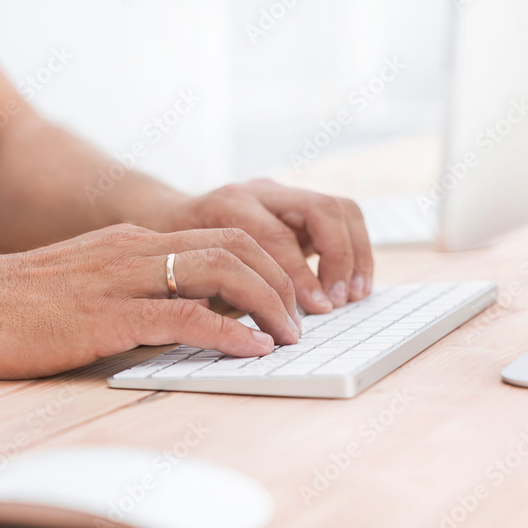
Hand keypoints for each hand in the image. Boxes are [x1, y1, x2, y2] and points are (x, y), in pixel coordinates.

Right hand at [0, 224, 300, 378]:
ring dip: (269, 303)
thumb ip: (127, 292)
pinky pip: (183, 315)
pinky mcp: (105, 316)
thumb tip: (175, 320)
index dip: (266, 264)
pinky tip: (251, 349)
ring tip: (290, 335)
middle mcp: (132, 250)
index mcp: (129, 242)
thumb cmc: (11, 304)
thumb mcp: (81, 285)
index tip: (288, 298)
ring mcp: (120, 280)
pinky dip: (229, 331)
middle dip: (282, 279)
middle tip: (303, 317)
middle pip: (234, 245)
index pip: (219, 237)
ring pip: (219, 272)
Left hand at [170, 179, 373, 312]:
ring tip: (355, 295)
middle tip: (339, 302)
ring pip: (338, 209)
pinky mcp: (301, 206)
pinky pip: (342, 219)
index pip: (276, 237)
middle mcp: (261, 192)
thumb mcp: (186, 271)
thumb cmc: (177, 254)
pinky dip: (355, 251)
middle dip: (337, 258)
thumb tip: (247, 335)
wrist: (172, 220)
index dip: (299, 275)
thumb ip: (214, 293)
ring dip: (355, 253)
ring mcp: (284, 195)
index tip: (315, 310)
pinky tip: (353, 285)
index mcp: (229, 205)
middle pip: (319, 209)